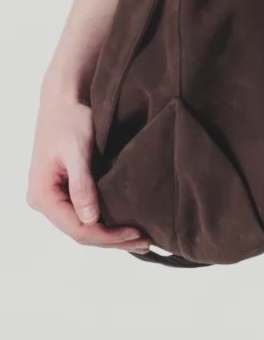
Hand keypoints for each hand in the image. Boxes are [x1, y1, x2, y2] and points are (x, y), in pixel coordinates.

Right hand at [27, 88, 151, 252]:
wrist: (64, 97)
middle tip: (146, 241)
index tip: (136, 233)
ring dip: (110, 234)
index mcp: (42, 195)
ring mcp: (53, 197)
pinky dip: (105, 221)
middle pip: (80, 232)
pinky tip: (124, 223)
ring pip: (83, 226)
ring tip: (140, 238)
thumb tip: (90, 219)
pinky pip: (84, 213)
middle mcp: (44, 200)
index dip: (108, 236)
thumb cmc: (70, 119)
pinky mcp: (64, 190)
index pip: (77, 229)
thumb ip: (82, 186)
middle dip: (113, 239)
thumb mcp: (78, 151)